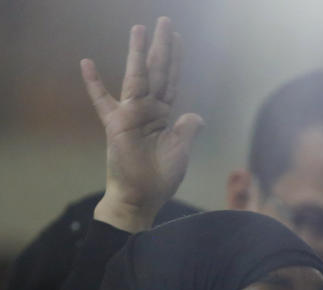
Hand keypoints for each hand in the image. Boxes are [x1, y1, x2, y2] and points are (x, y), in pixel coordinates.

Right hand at [81, 18, 202, 231]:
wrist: (142, 197)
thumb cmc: (160, 176)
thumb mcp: (181, 150)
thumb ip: (188, 129)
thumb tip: (195, 115)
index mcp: (164, 114)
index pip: (171, 80)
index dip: (175, 59)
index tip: (178, 37)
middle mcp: (148, 109)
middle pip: (156, 71)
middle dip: (161, 46)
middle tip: (165, 20)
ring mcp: (131, 114)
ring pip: (137, 77)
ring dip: (137, 53)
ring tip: (139, 29)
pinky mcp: (116, 125)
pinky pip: (103, 101)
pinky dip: (94, 84)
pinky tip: (88, 63)